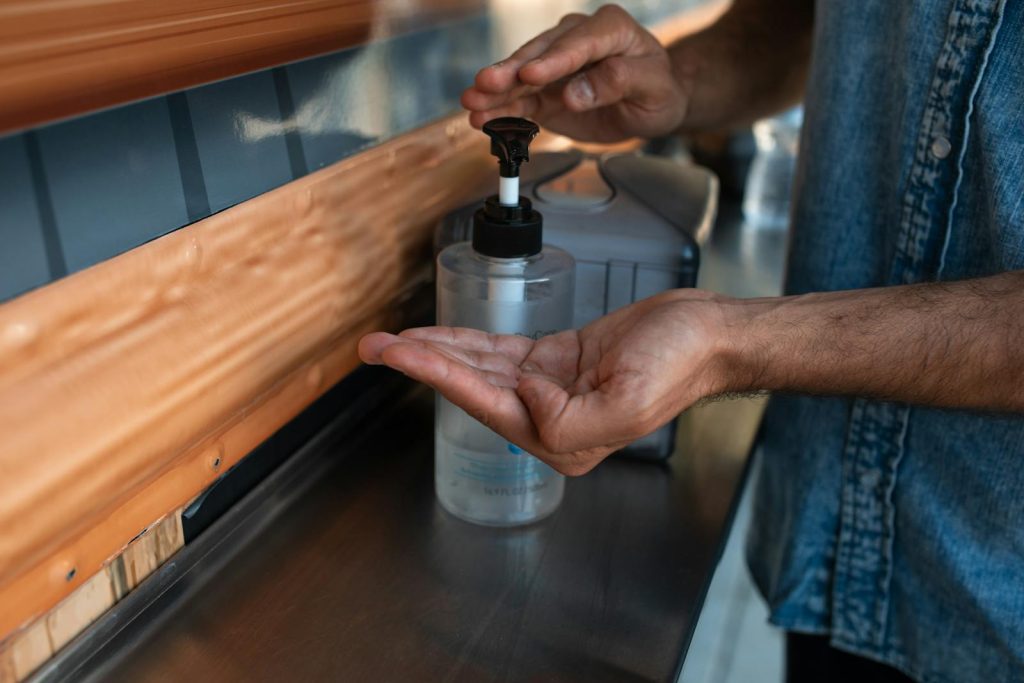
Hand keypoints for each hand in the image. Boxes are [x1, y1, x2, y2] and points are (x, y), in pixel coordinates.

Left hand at [358, 290, 731, 474]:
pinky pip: (501, 353)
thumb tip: (525, 396)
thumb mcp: (626, 403)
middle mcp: (550, 419)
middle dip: (421, 364)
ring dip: (437, 352)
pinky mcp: (555, 362)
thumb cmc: (677, 365)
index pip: (483, 404)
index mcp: (562, 438)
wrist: (704, 334)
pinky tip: (439, 335)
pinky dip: (468, 342)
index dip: (436, 375)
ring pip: (480, 369)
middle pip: (471, 388)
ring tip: (392, 340)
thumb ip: (566, 420)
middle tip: (374, 347)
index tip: (397, 354)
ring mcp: (550, 389)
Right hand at [461, 4, 688, 142]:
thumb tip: (576, 92)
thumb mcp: (652, 86)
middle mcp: (576, 40)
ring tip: (471, 104)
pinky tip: (481, 118)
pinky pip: (521, 101)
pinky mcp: (545, 91)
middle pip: (539, 54)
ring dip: (495, 92)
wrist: (651, 102)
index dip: (553, 60)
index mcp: (609, 29)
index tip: (531, 75)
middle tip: (486, 83)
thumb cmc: (657, 88)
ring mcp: (556, 65)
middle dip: (511, 71)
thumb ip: (617, 83)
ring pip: (521, 77)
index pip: (577, 44)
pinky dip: (501, 110)